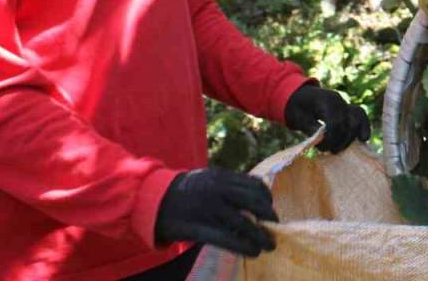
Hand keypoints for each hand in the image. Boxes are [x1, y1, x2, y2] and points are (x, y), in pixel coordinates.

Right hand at [154, 168, 277, 255]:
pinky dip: (243, 246)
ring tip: (268, 245)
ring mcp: (207, 209)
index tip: (270, 208)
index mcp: (220, 176)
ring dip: (260, 236)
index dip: (267, 198)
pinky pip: (226, 239)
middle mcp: (216, 190)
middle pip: (253, 203)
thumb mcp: (207, 178)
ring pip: (243, 223)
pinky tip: (253, 252)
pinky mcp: (197, 228)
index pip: (254, 185)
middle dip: (268, 217)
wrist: (153, 199)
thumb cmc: (184, 191)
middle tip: (274, 227)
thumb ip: (228, 185)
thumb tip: (255, 198)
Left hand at [283, 84, 370, 152]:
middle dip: (342, 140)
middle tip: (332, 151)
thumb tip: (323, 139)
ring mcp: (344, 103)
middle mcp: (338, 100)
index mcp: (325, 100)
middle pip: (348, 122)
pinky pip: (360, 115)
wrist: (297, 95)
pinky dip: (363, 126)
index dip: (332, 138)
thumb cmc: (295, 108)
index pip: (336, 122)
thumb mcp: (298, 118)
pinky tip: (363, 139)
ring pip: (357, 118)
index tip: (323, 148)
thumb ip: (311, 128)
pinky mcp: (347, 108)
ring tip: (342, 148)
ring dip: (352, 136)